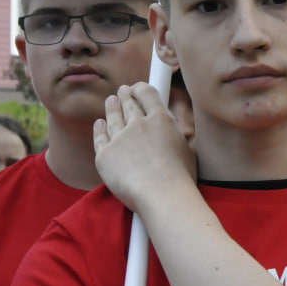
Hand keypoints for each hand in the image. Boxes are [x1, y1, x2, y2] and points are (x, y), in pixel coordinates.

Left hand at [94, 84, 196, 212]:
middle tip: (122, 91)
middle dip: (125, 95)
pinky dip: (99, 128)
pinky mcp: (105, 155)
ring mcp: (120, 139)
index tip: (137, 88)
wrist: (162, 197)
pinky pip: (100, 137)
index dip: (140, 89)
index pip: (147, 94)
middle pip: (128, 104)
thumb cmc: (180, 179)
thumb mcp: (187, 149)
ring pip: (113, 117)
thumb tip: (170, 129)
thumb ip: (174, 134)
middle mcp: (138, 124)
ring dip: (111, 107)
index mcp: (161, 120)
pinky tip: (99, 124)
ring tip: (110, 101)